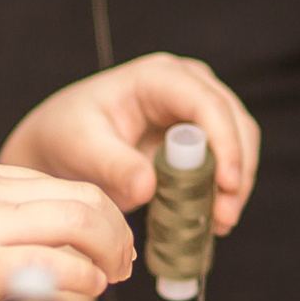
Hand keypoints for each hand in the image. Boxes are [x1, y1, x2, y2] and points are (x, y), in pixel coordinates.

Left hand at [0, 53, 259, 235]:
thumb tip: (148, 187)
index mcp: (157, 77)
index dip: (224, 142)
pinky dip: (223, 191)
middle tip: (224, 216)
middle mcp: (186, 85)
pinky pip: (225, 162)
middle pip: (234, 122)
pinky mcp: (199, 137)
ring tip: (219, 223)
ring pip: (239, 142)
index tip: (226, 184)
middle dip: (236, 170)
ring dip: (234, 185)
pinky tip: (212, 220)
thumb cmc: (67, 135)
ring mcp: (197, 109)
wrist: (60, 144)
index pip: (206, 103)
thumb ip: (113, 165)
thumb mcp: (82, 148)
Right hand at [0, 162, 135, 300]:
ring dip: (110, 251)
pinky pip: (59, 262)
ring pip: (80, 222)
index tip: (112, 248)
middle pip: (83, 197)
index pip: (64, 184)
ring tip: (113, 278)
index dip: (100, 215)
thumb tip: (40, 244)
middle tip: (125, 264)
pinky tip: (90, 289)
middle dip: (116, 231)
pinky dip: (87, 276)